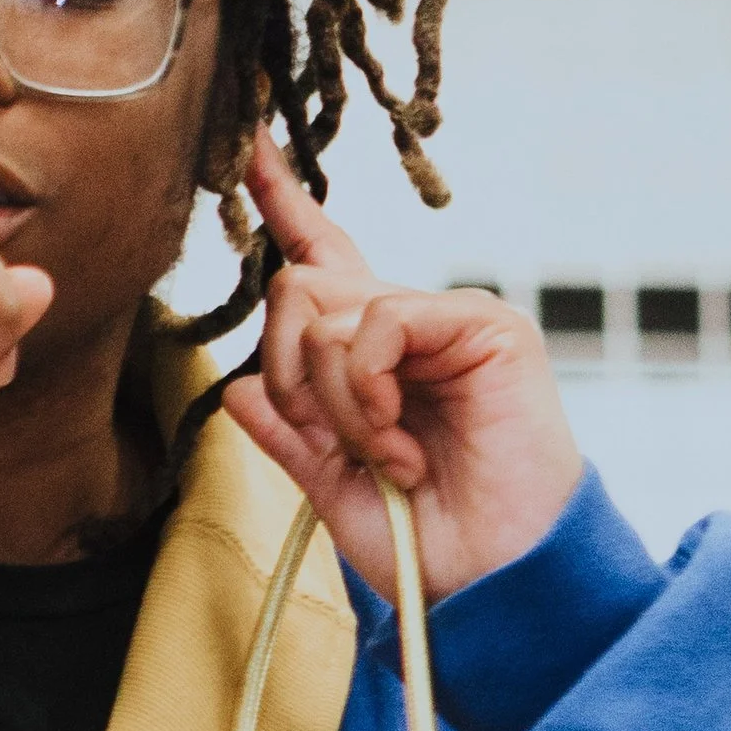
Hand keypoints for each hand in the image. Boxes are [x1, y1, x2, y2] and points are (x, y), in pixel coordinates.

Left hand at [220, 134, 582, 604]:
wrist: (492, 583)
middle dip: (291, 376)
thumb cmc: (426, 545)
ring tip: (387, 457)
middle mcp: (409, 324)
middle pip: (296, 289)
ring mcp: (448, 319)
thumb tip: (238, 389)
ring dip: (334, 402)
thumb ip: (288, 435)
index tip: (249, 147)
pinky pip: (379, 323)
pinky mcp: (484, 325)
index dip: (285, 202)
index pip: (321, 259)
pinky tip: (399, 441)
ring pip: (326, 310)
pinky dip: (368, 391)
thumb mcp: (334, 489)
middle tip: (335, 444)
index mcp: (373, 355)